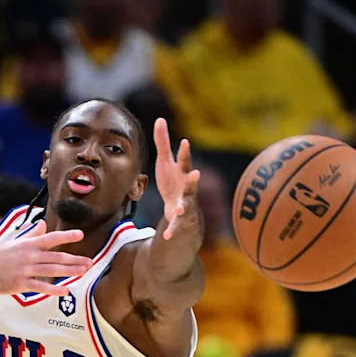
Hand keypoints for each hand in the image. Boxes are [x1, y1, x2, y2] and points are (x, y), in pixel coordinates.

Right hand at [0, 223, 91, 294]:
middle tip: (90, 262)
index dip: (66, 236)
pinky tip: (65, 291)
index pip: (51, 238)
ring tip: (84, 272)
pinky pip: (41, 287)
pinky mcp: (20, 284)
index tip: (80, 234)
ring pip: (52, 270)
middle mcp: (29, 256)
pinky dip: (54, 289)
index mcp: (28, 244)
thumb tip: (42, 225)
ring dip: (70, 271)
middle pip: (57, 257)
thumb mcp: (13, 241)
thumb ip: (31, 234)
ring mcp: (25, 270)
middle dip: (75, 260)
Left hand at [154, 118, 200, 240]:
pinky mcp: (180, 219)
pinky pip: (176, 226)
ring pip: (187, 205)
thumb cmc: (172, 181)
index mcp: (182, 173)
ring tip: (181, 208)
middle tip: (196, 174)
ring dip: (185, 206)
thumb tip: (160, 119)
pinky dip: (172, 231)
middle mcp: (187, 188)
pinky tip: (166, 237)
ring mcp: (186, 204)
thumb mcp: (165, 162)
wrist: (180, 209)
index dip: (185, 153)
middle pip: (191, 183)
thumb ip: (163, 143)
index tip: (184, 142)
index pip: (184, 161)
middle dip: (193, 180)